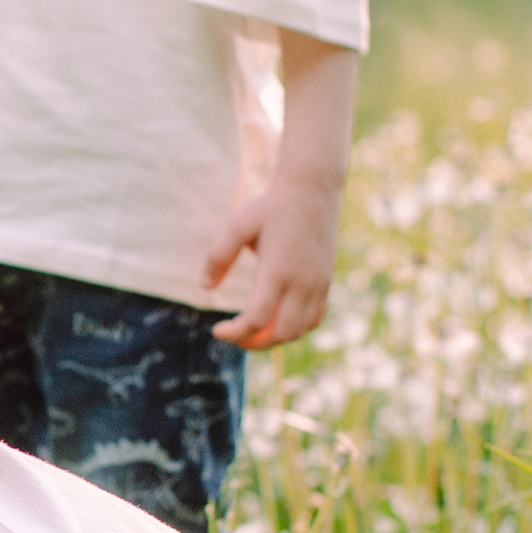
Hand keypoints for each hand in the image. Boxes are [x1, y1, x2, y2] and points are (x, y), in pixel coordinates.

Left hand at [205, 167, 341, 347]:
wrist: (313, 189)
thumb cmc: (270, 206)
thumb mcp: (237, 224)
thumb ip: (218, 256)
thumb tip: (205, 287)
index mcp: (277, 270)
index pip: (256, 320)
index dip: (235, 334)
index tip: (217, 330)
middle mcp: (302, 282)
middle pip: (280, 334)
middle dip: (254, 343)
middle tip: (233, 334)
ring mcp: (318, 284)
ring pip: (300, 331)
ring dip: (275, 338)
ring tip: (252, 331)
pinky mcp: (326, 282)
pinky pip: (314, 319)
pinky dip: (295, 329)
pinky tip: (275, 322)